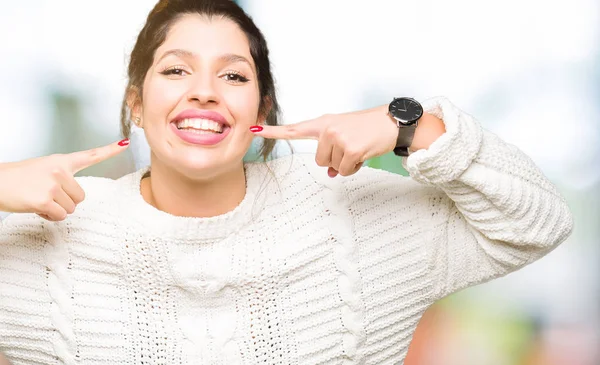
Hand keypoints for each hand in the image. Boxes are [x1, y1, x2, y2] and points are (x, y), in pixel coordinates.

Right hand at [0, 140, 129, 220]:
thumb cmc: (18, 179)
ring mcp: (53, 185)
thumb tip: (75, 196)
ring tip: (38, 198)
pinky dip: (49, 216)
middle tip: (45, 194)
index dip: (110, 150)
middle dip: (65, 201)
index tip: (126, 142)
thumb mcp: (43, 169)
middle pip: (81, 197)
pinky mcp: (45, 200)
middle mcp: (60, 171)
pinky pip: (60, 216)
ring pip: (71, 208)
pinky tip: (36, 207)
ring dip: (56, 209)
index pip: (90, 155)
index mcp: (61, 161)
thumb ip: (62, 177)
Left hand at [252, 105, 397, 176]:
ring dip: (347, 163)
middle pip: (320, 161)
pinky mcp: (349, 150)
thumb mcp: (345, 135)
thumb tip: (331, 173)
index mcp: (323, 123)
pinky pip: (344, 171)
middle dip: (336, 160)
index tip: (254, 130)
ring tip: (359, 148)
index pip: (293, 129)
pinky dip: (355, 168)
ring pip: (332, 167)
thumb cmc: (368, 128)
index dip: (273, 132)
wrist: (392, 122)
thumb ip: (332, 150)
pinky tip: (364, 153)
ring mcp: (337, 138)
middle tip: (351, 147)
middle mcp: (326, 128)